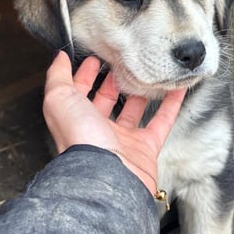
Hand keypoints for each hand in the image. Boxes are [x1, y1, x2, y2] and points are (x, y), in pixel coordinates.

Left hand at [43, 52, 185, 194]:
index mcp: (76, 120)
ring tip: (149, 73)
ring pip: (134, 111)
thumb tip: (58, 59)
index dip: (84, 75)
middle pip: (106, 102)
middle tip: (123, 63)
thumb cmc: (80, 140)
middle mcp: (98, 131)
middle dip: (113, 82)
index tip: (94, 58)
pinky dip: (171, 105)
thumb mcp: (59, 100)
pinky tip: (176, 89)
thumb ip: (57, 77)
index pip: (79, 93)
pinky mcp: (146, 148)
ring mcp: (123, 141)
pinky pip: (161, 122)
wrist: (107, 175)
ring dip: (142, 93)